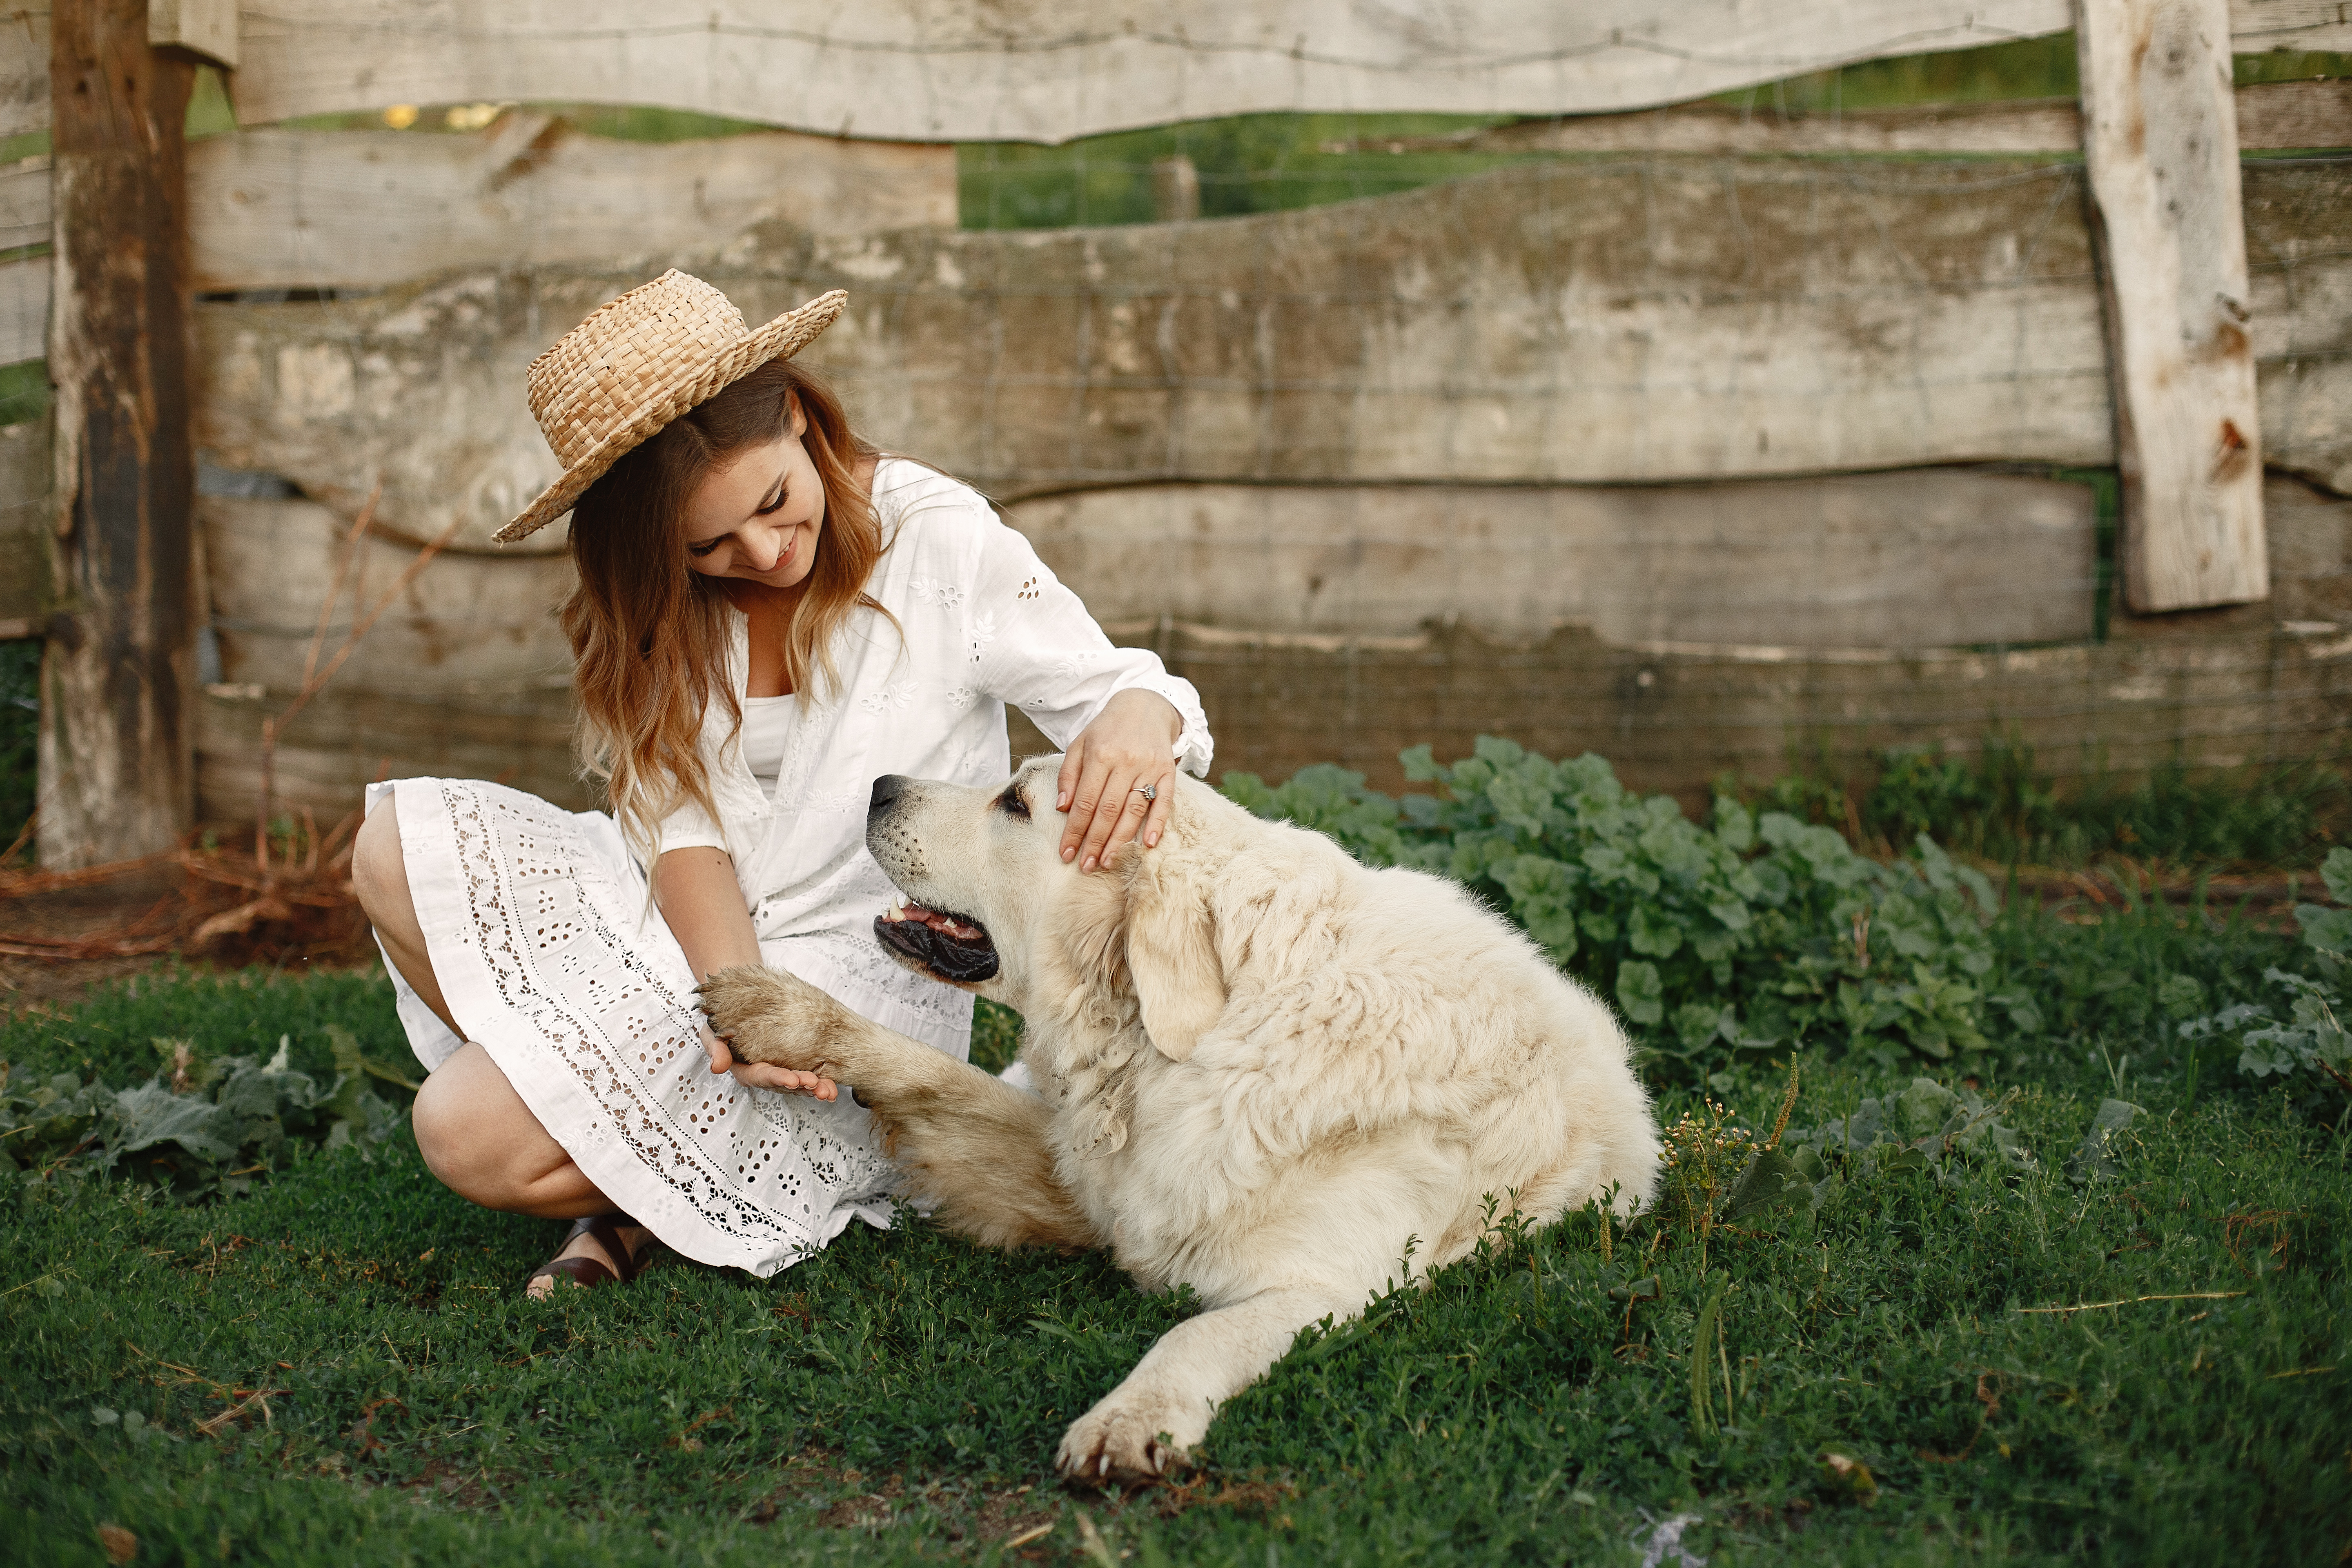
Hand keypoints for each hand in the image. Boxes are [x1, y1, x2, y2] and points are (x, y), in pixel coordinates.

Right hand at [701, 1020, 837, 1098]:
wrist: (737, 1011)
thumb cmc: (722, 1024)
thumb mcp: (712, 1034)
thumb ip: (715, 1049)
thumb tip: (718, 1066)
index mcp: (748, 1070)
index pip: (763, 1076)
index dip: (778, 1079)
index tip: (792, 1080)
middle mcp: (767, 1075)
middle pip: (785, 1084)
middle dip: (802, 1086)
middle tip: (817, 1086)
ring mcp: (783, 1071)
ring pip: (800, 1084)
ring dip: (816, 1088)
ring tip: (830, 1091)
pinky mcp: (795, 1064)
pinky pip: (810, 1074)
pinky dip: (823, 1080)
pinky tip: (834, 1085)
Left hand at [1058, 688, 1182, 873]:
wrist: (1145, 706)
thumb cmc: (1106, 730)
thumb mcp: (1080, 744)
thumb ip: (1069, 775)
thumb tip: (1062, 808)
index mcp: (1100, 754)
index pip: (1085, 801)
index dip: (1074, 830)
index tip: (1065, 853)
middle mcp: (1126, 761)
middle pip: (1108, 810)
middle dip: (1094, 841)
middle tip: (1085, 866)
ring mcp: (1149, 767)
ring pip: (1133, 810)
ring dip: (1120, 840)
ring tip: (1106, 862)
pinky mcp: (1168, 772)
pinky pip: (1164, 802)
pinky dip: (1157, 823)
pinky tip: (1148, 844)